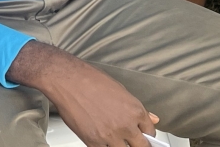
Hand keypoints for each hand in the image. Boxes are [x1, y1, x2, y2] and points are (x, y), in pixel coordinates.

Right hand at [9, 42, 156, 146]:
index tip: (142, 135)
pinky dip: (104, 146)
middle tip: (132, 142)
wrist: (67, 80)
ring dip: (120, 145)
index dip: (146, 134)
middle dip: (137, 144)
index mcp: (135, 110)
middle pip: (141, 146)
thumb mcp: (120, 90)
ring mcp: (110, 136)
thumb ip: (136, 108)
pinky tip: (101, 139)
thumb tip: (152, 117)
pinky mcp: (94, 142)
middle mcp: (125, 125)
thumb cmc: (90, 80)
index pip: (150, 132)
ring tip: (113, 137)